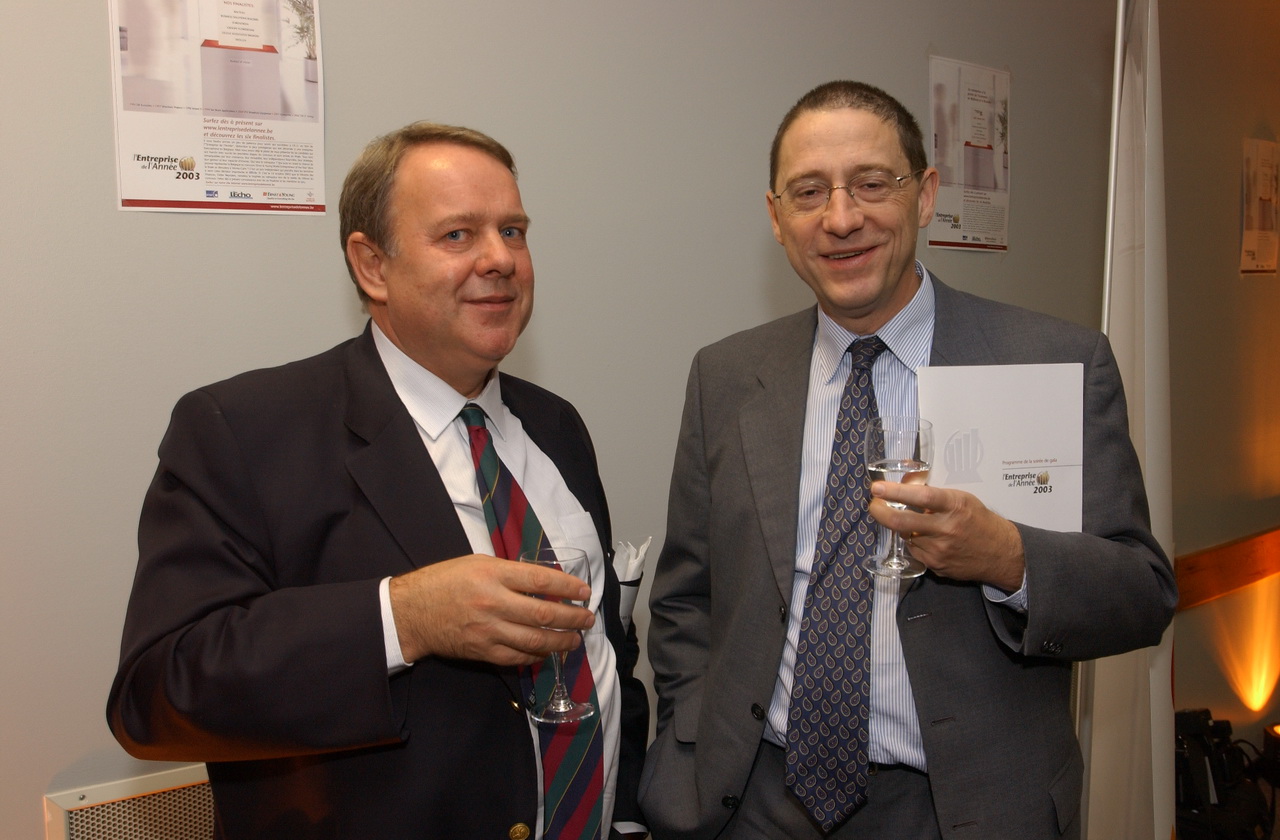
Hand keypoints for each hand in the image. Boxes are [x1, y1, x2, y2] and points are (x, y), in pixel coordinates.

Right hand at [389, 554, 594, 665]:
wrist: (411, 611)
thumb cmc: (444, 581)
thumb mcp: (477, 563)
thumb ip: (510, 572)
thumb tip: (543, 582)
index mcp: (493, 574)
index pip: (541, 581)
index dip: (568, 588)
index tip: (584, 592)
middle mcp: (494, 603)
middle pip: (544, 614)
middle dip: (572, 618)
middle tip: (587, 619)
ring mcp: (488, 631)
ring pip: (535, 641)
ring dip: (561, 641)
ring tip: (575, 639)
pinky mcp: (483, 652)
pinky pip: (517, 657)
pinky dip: (537, 655)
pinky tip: (547, 651)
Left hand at [869, 481, 1024, 591]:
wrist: (1001, 553)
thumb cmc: (979, 520)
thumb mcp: (961, 498)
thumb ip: (934, 493)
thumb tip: (904, 482)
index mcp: (954, 506)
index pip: (921, 496)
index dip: (895, 492)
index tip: (877, 488)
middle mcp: (945, 528)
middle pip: (902, 522)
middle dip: (880, 512)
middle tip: (873, 505)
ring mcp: (939, 550)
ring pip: (906, 536)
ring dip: (903, 527)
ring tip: (914, 521)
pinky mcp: (936, 565)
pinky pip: (914, 550)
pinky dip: (914, 542)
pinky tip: (927, 538)